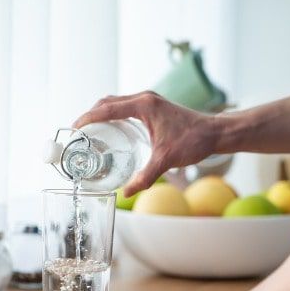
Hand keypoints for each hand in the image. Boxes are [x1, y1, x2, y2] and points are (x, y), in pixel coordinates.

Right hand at [73, 91, 220, 196]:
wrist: (215, 132)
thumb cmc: (194, 140)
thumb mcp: (167, 160)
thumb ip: (146, 176)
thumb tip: (127, 191)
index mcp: (144, 105)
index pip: (107, 108)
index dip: (88, 118)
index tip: (74, 129)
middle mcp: (144, 99)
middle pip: (108, 102)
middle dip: (90, 116)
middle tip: (78, 134)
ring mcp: (150, 101)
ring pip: (117, 103)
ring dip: (101, 114)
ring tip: (90, 133)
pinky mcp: (154, 107)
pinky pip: (126, 107)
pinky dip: (114, 115)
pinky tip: (111, 131)